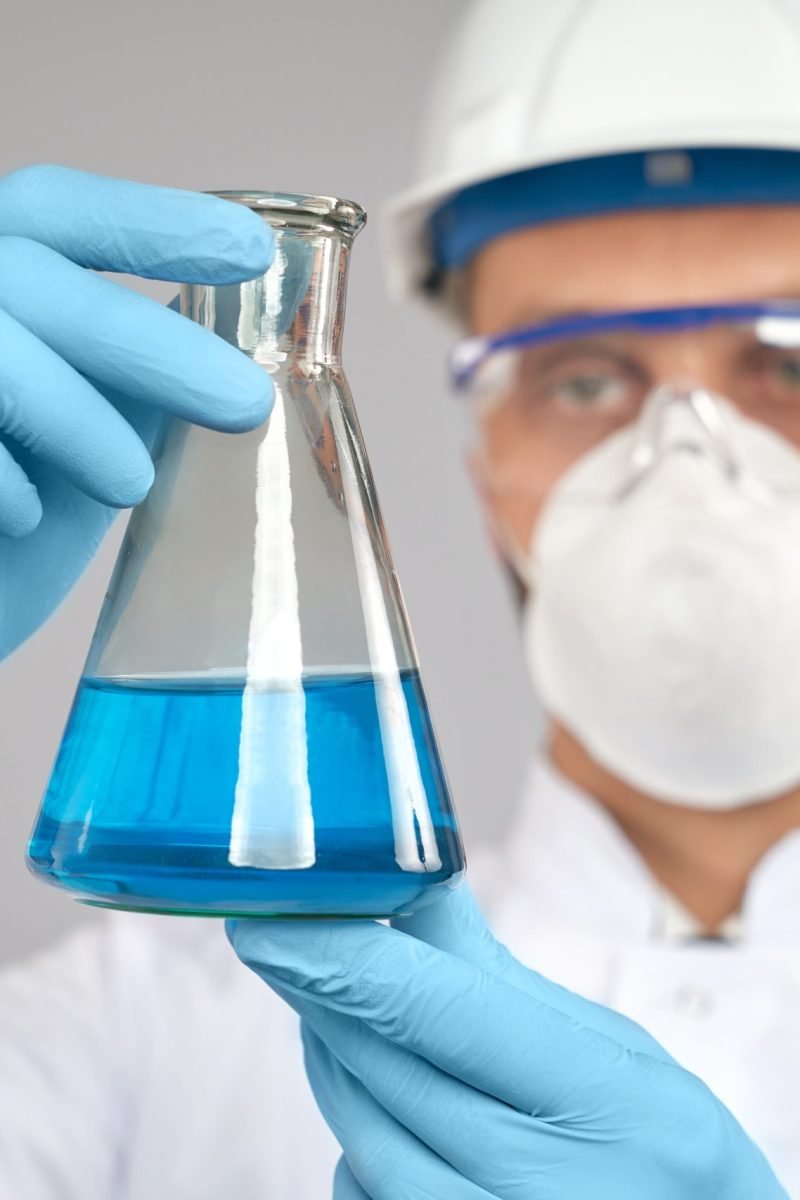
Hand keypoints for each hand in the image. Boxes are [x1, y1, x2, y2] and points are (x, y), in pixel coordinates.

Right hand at [0, 164, 272, 657]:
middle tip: (246, 404)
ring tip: (131, 485)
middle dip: (149, 344)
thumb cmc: (16, 516)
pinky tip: (27, 519)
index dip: (150, 222)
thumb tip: (242, 338)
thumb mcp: (88, 430)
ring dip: (77, 421)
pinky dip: (2, 480)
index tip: (254, 252)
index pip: (53, 210)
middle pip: (32, 275)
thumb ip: (134, 374)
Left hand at [230, 886, 786, 1198]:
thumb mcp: (621, 1056)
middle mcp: (548, 1190)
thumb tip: (417, 886)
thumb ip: (506, 981)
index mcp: (609, 1104)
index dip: (340, 958)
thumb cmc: (670, 1157)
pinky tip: (387, 1112)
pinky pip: (365, 1198)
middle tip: (288, 938)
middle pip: (384, 1071)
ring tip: (336, 1013)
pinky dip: (358, 1145)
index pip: (440, 1011)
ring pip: (360, 1138)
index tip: (267, 921)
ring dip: (333, 1062)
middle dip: (323, 994)